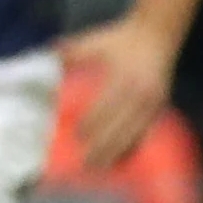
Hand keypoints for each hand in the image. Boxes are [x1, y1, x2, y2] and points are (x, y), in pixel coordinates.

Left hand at [57, 12, 177, 167]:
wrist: (157, 34)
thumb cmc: (120, 40)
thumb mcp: (94, 41)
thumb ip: (69, 52)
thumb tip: (42, 58)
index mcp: (122, 77)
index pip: (105, 108)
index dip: (91, 125)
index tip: (77, 137)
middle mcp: (139, 93)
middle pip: (119, 127)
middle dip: (102, 147)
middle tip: (85, 165)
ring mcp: (152, 102)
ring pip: (133, 134)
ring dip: (117, 152)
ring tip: (100, 169)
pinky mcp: (159, 107)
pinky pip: (146, 132)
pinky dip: (133, 147)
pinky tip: (122, 160)